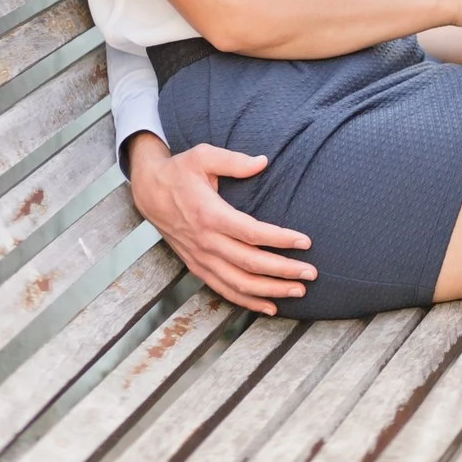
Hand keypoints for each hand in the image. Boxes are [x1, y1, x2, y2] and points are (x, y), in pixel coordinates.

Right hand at [127, 133, 316, 315]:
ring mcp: (201, 258)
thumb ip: (234, 161)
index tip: (305, 242)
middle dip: (284, 271)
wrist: (149, 191)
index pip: (252, 233)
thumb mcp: (203, 156)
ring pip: (239, 283)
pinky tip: (270, 306)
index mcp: (210, 214)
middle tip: (311, 273)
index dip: (280, 239)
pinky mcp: (197, 267)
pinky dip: (248, 302)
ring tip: (299, 290)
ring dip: (271, 291)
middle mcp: (206, 241)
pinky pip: (224, 290)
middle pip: (250, 263)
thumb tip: (263, 162)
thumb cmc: (180, 171)